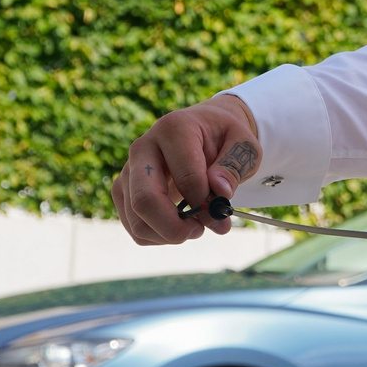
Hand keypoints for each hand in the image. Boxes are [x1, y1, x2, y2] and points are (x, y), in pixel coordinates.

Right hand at [112, 96, 262, 243]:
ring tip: (195, 226)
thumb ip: (234, 166)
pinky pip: (135, 228)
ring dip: (169, 235)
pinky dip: (159, 237)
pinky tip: (179, 225)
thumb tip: (219, 193)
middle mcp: (143, 147)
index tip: (221, 210)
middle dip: (175, 228)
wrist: (203, 130)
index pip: (186, 178)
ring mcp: (128, 170)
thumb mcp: (244, 144)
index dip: (206, 203)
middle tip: (200, 230)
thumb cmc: (223, 138)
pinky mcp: (123, 191)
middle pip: (145, 200)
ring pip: (137, 221)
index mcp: (174, 130)